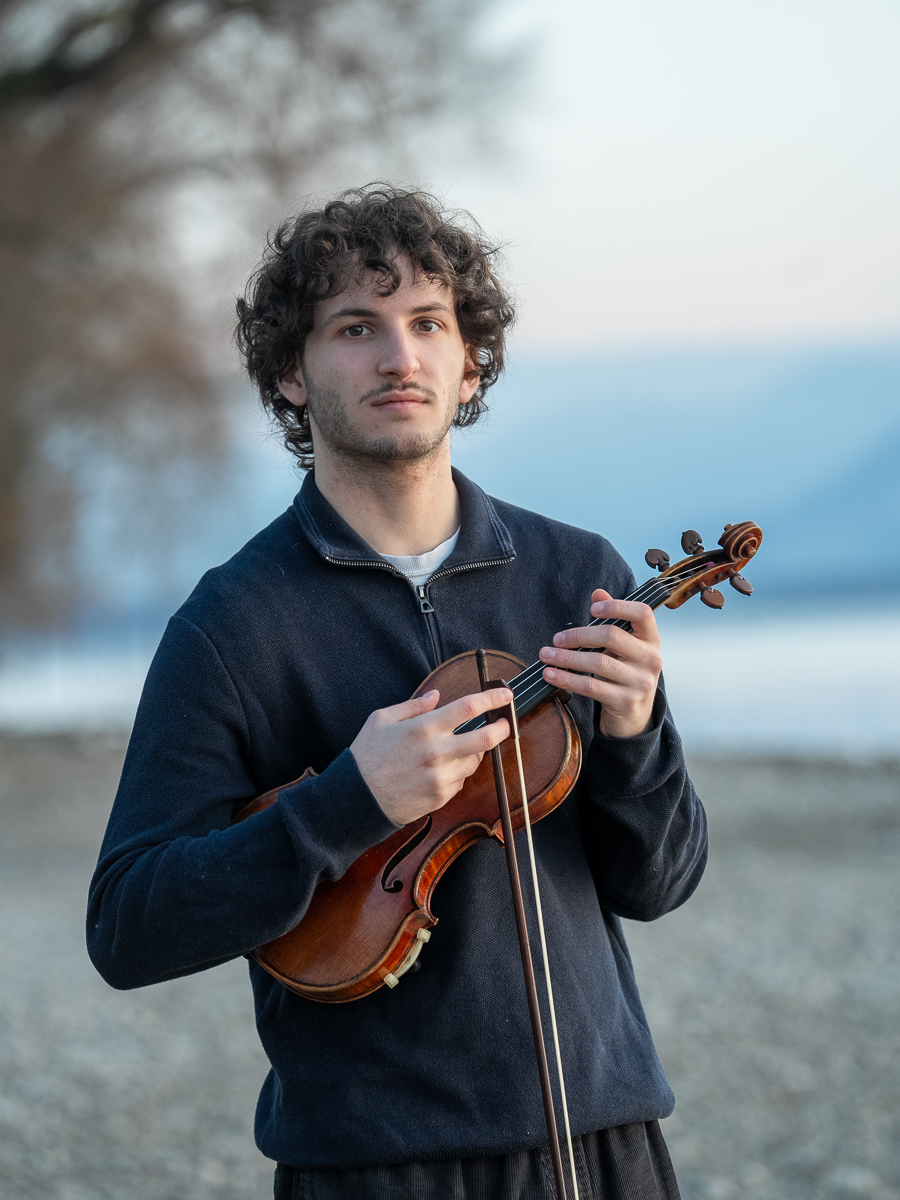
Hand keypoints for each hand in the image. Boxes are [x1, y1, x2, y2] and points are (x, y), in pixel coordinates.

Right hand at [350, 687, 512, 825]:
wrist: (357, 798)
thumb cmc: (366, 756)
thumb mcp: (382, 720)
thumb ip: (413, 706)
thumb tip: (436, 696)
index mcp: (423, 728)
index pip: (469, 708)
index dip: (492, 698)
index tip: (504, 694)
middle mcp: (436, 752)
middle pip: (485, 738)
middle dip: (502, 728)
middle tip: (505, 723)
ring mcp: (441, 777)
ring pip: (475, 761)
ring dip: (475, 752)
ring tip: (460, 747)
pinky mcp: (441, 797)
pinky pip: (461, 780)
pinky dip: (458, 771)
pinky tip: (441, 768)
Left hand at [539, 589, 661, 738]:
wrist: (635, 715)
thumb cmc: (625, 672)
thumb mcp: (624, 646)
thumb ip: (613, 619)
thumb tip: (598, 593)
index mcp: (651, 639)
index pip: (642, 614)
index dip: (617, 606)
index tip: (592, 610)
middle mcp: (651, 659)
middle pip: (612, 636)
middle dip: (579, 636)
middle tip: (557, 639)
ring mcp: (640, 681)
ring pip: (598, 663)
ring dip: (567, 658)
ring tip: (546, 655)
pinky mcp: (625, 701)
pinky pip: (591, 687)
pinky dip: (567, 679)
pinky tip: (551, 674)